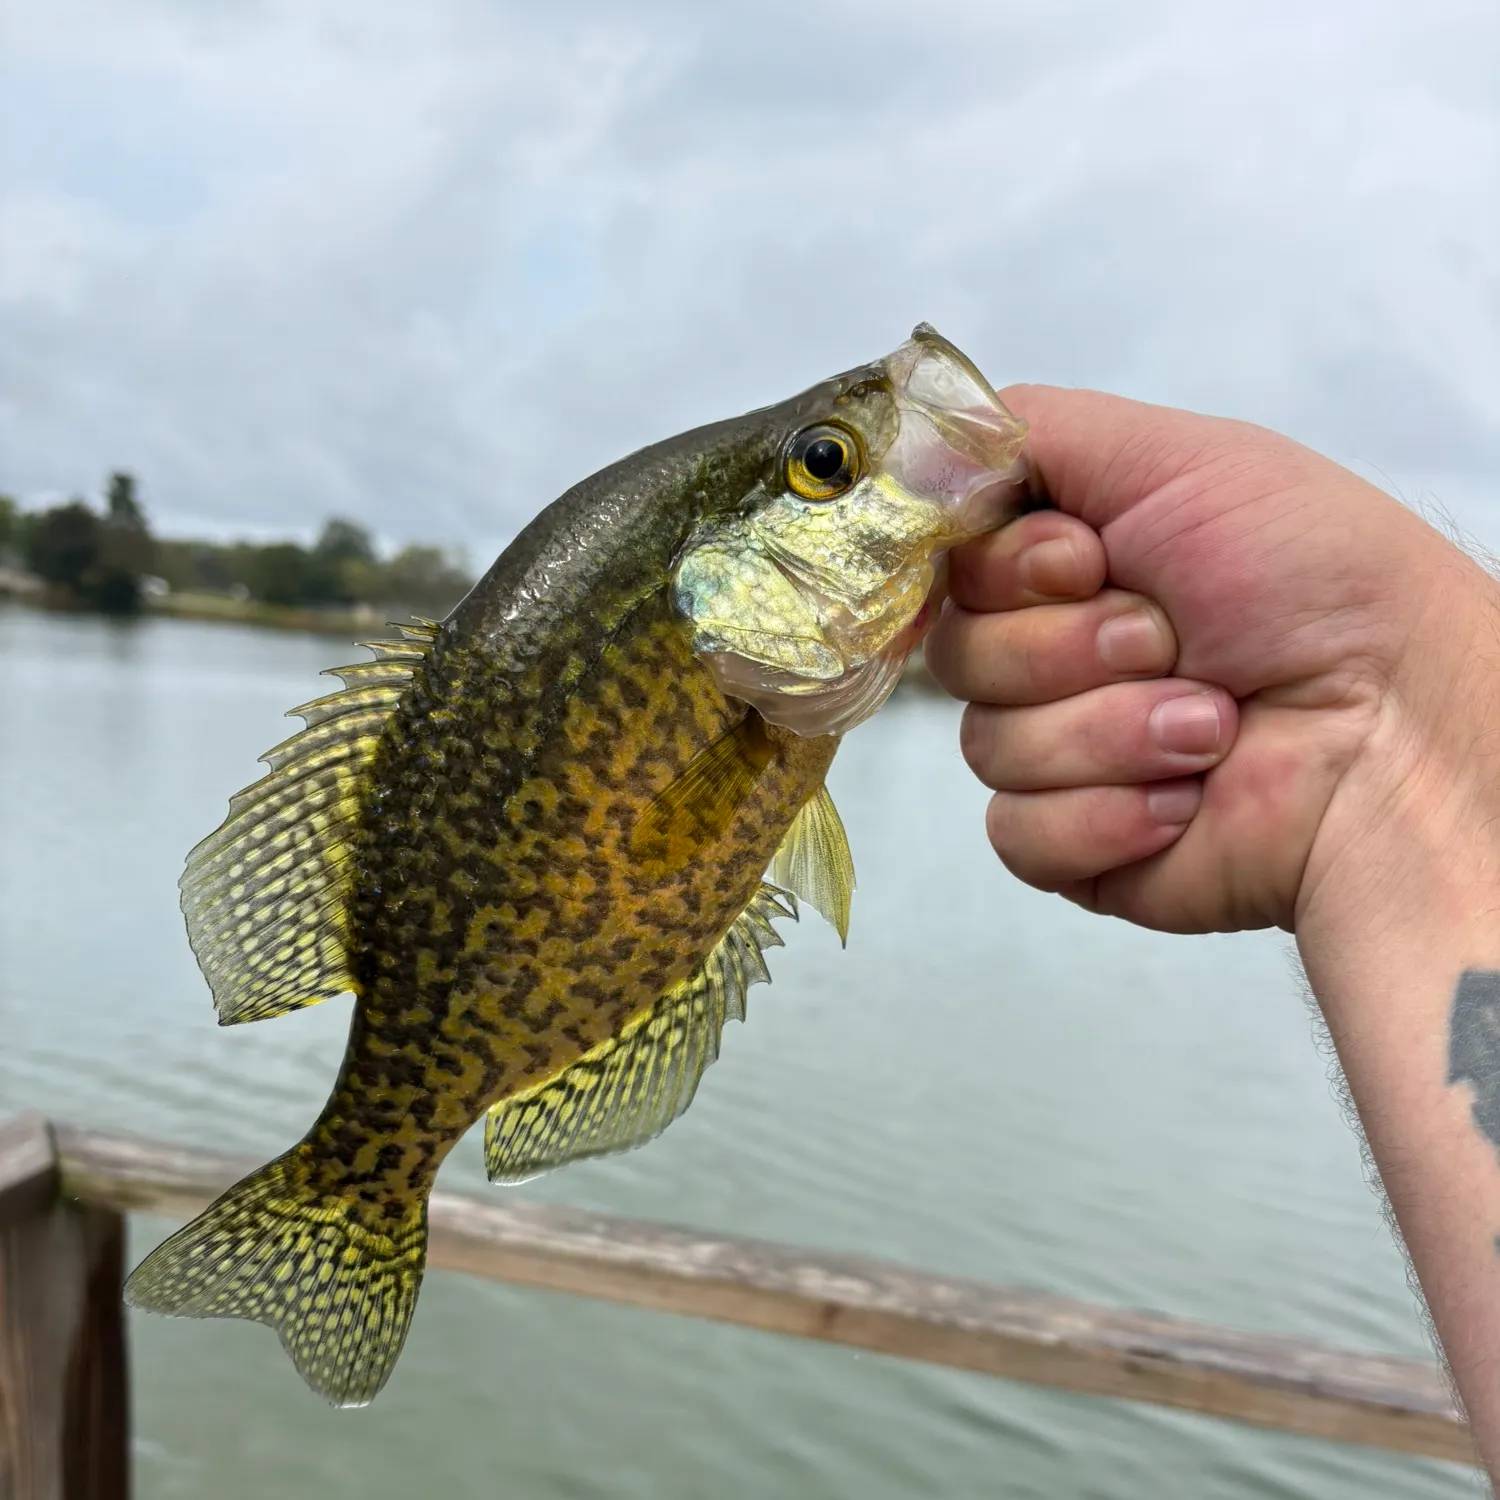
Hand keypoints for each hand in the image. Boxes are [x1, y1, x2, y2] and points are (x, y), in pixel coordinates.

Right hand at [925, 386, 1498, 934]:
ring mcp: (1062, 755)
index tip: (1089, 559)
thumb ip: (1028, 434)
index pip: (949, 564)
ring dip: (1112, 728)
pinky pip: (1017, 832)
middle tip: (1172, 640)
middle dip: (1072, 646)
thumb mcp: (1177, 455)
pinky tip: (1185, 800)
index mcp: (1067, 567)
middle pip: (957, 653)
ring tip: (1213, 724)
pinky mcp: (1075, 846)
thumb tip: (908, 451)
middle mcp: (1054, 657)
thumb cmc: (1316, 581)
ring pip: (987, 745)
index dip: (1008, 566)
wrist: (1399, 731)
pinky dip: (1107, 813)